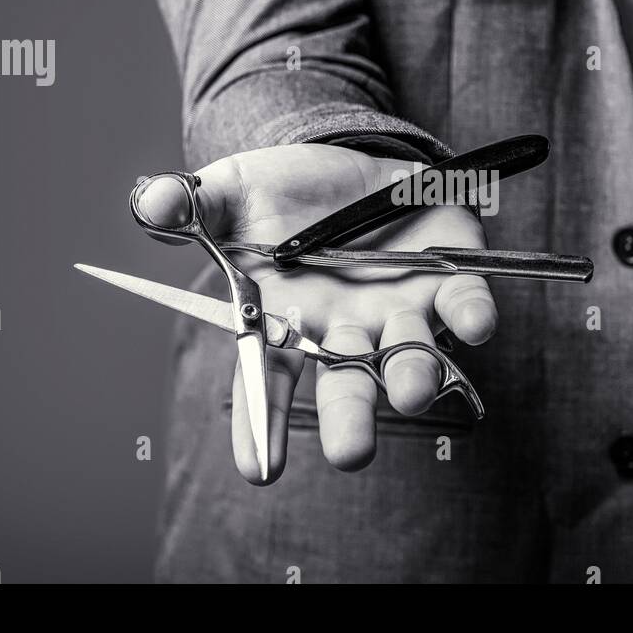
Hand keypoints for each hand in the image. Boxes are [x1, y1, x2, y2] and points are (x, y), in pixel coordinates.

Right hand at [138, 143, 497, 483]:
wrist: (349, 162)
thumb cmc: (281, 194)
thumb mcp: (230, 191)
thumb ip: (193, 203)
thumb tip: (154, 202)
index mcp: (286, 322)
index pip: (265, 382)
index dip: (261, 426)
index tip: (259, 470)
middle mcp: (346, 330)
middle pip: (347, 385)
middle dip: (352, 419)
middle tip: (351, 453)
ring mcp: (400, 308)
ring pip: (410, 354)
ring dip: (413, 372)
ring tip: (411, 390)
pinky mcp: (450, 275)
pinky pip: (467, 302)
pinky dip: (473, 314)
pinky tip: (477, 326)